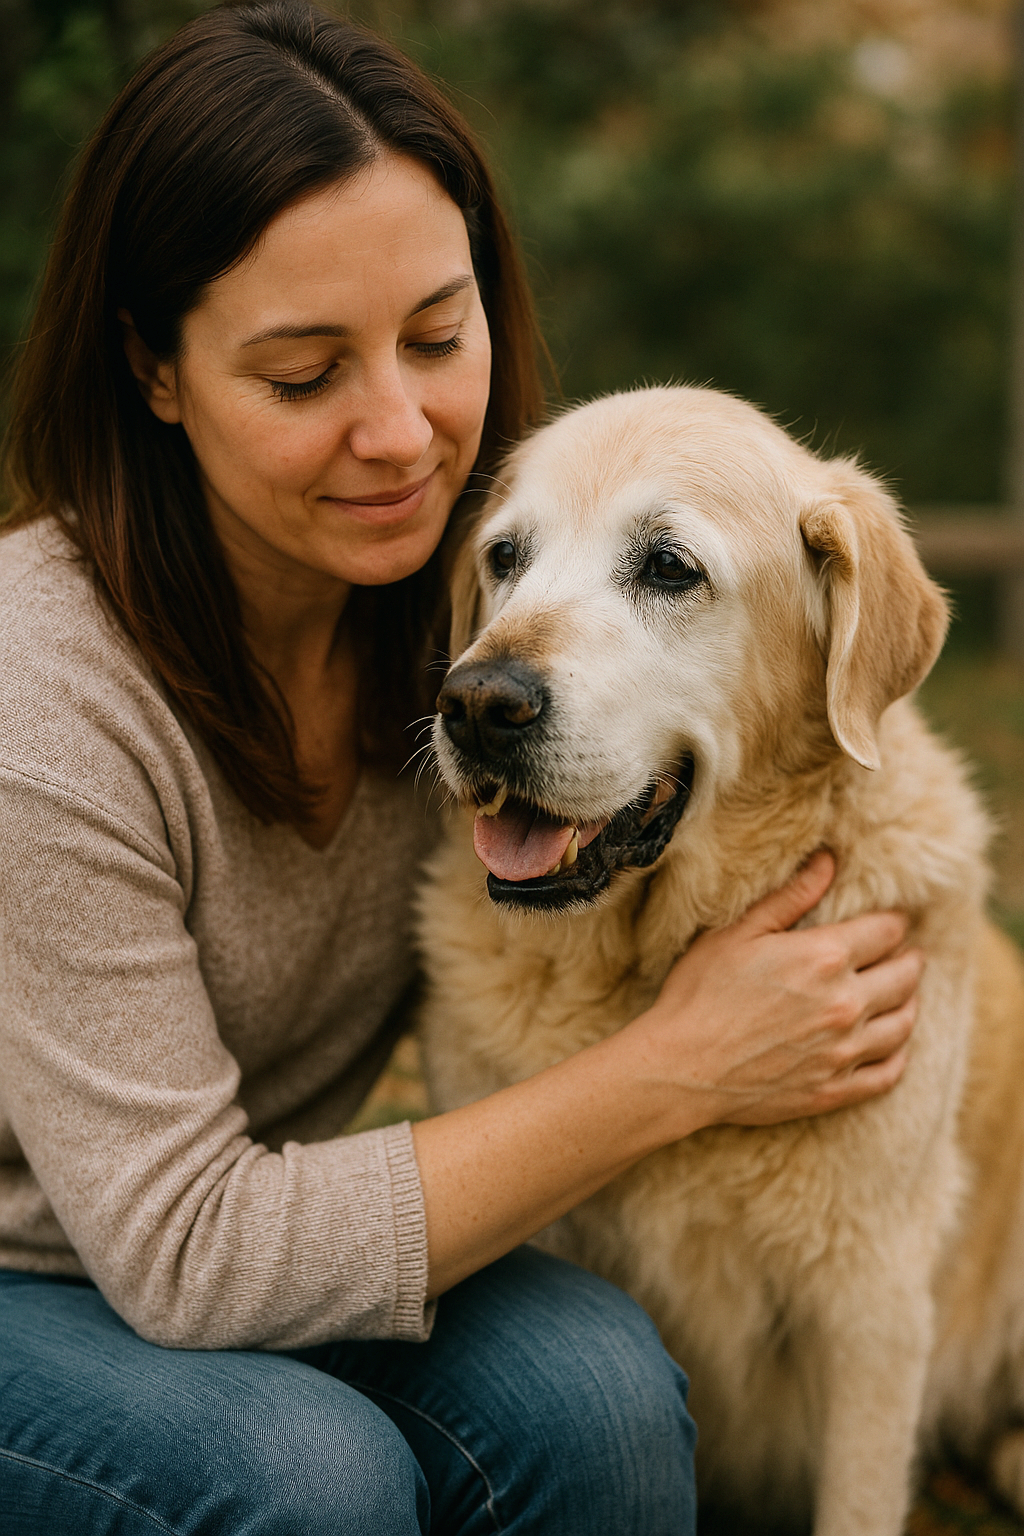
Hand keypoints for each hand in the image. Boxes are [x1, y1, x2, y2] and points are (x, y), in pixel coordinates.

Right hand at [636, 851, 921, 1128]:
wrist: (682, 1068)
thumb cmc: (700, 993)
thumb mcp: (738, 933)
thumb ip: (790, 898)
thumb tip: (828, 861)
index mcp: (824, 958)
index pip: (886, 932)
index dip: (893, 923)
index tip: (893, 921)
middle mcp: (845, 1004)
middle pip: (904, 976)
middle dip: (909, 960)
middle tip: (907, 955)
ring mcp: (843, 1051)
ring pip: (903, 1024)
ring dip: (909, 1004)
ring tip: (905, 995)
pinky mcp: (834, 1089)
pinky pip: (888, 1072)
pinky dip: (899, 1055)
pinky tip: (893, 1045)